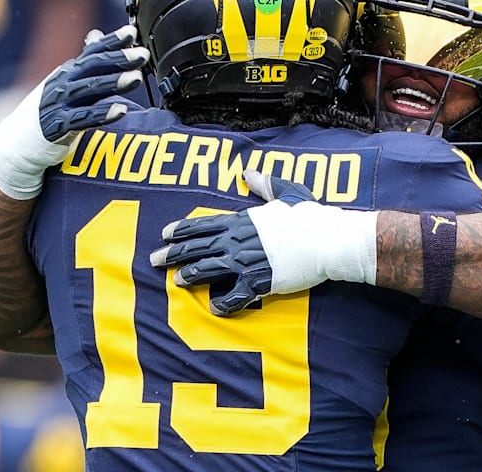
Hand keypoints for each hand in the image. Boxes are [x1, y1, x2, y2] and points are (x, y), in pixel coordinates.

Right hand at [0, 25, 147, 198]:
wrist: (18, 141)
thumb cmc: (50, 110)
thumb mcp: (66, 82)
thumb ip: (85, 62)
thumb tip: (98, 34)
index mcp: (69, 72)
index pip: (93, 52)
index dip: (112, 41)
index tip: (132, 32)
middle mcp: (63, 83)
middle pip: (93, 67)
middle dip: (119, 59)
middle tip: (142, 54)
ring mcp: (59, 103)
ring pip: (89, 89)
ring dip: (114, 83)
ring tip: (136, 78)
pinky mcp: (58, 126)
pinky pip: (83, 119)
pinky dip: (103, 114)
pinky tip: (122, 110)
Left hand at [149, 170, 377, 315]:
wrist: (327, 239)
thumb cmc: (309, 215)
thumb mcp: (286, 192)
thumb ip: (264, 185)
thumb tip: (250, 172)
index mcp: (242, 220)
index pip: (203, 225)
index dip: (182, 230)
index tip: (165, 234)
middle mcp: (238, 240)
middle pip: (197, 247)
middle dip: (173, 254)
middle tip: (154, 260)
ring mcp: (246, 262)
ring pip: (208, 270)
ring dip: (190, 275)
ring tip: (177, 281)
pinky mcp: (259, 282)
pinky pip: (234, 296)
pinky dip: (223, 303)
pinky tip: (214, 308)